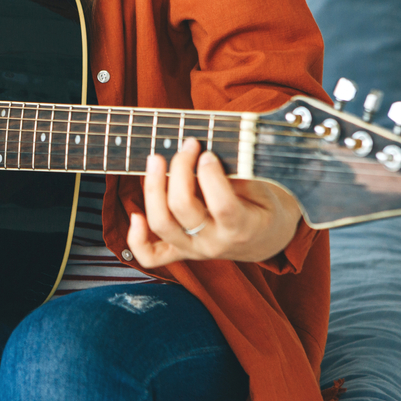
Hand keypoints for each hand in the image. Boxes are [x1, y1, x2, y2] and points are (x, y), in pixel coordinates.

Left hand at [127, 138, 301, 267]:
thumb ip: (240, 175)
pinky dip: (136, 238)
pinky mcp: (179, 252)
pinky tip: (136, 215)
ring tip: (156, 159)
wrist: (264, 240)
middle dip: (181, 169)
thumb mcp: (264, 189)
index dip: (211, 175)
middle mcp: (214, 243)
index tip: (208, 153)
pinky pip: (150, 255)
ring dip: (153, 189)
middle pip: (183, 209)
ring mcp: (193, 250)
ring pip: (161, 224)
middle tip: (189, 145)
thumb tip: (208, 152)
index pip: (222, 205)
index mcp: (242, 228)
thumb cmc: (263, 206)